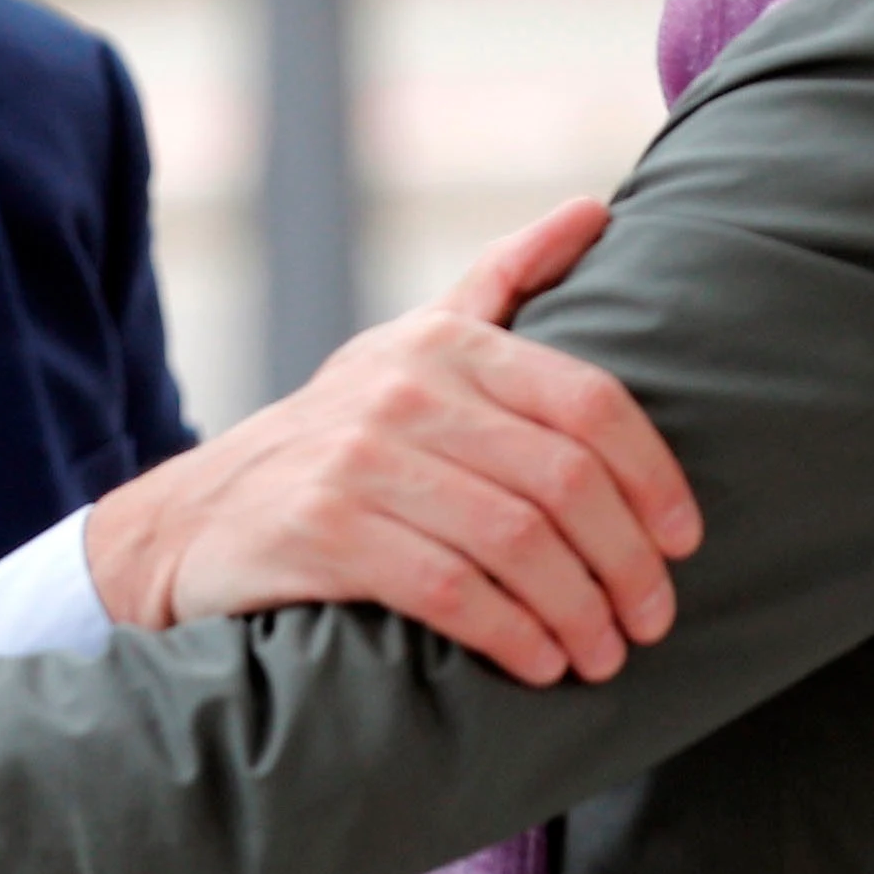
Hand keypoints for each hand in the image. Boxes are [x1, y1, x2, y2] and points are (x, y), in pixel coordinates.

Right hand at [82, 198, 697, 686]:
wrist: (189, 523)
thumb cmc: (333, 443)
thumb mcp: (410, 348)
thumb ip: (502, 281)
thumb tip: (595, 208)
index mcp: (446, 342)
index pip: (590, 403)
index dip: (655, 479)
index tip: (683, 544)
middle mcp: (404, 389)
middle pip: (565, 481)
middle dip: (625, 564)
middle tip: (651, 622)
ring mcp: (358, 458)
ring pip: (517, 542)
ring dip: (578, 613)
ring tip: (602, 656)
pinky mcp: (322, 531)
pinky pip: (452, 593)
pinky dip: (513, 638)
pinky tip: (537, 666)